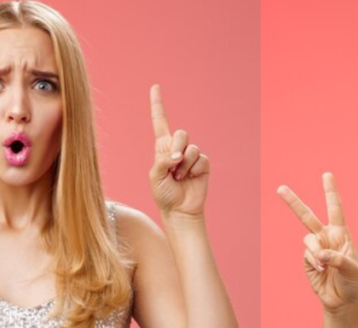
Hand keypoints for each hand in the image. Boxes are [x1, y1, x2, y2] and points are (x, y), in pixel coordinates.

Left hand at [148, 84, 208, 216]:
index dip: (158, 104)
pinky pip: (201, 159)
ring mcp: (191, 156)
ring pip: (192, 148)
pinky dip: (194, 170)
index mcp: (162, 148)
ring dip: (184, 165)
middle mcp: (177, 148)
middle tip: (174, 164)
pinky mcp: (203, 164)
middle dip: (178, 146)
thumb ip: (162, 161)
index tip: (155, 86)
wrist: (179, 210)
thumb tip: (178, 155)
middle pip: (181, 133)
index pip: (159, 122)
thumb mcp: (155, 176)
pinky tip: (191, 179)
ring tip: (180, 178)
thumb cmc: (163, 194)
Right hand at [278, 172, 357, 313]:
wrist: (344, 302)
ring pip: (307, 239)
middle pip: (308, 217)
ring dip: (316, 251)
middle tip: (280, 188)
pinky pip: (307, 255)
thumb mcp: (353, 270)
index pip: (335, 209)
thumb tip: (320, 253)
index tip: (326, 174)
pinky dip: (314, 262)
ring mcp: (316, 250)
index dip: (330, 192)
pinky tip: (322, 270)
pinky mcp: (307, 262)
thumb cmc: (354, 284)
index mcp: (341, 235)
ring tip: (325, 265)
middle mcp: (327, 239)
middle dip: (294, 203)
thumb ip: (337, 258)